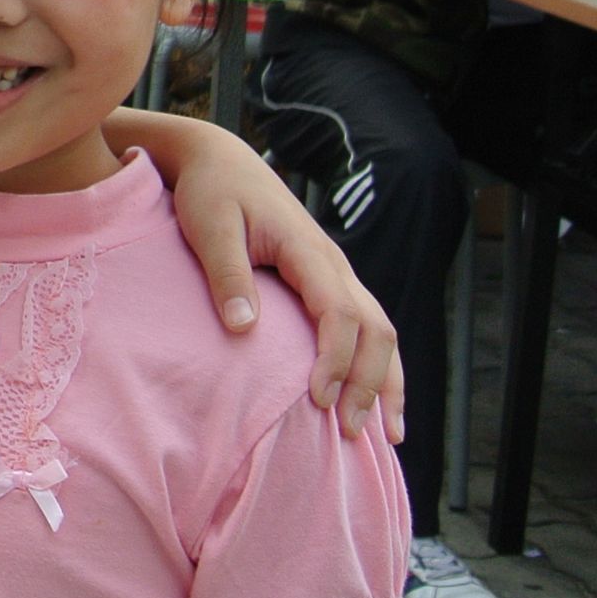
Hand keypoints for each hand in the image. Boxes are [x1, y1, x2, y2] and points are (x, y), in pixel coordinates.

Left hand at [112, 110, 404, 440]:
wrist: (220, 160)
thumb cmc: (210, 192)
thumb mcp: (210, 228)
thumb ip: (227, 277)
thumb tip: (243, 330)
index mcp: (308, 251)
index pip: (339, 313)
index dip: (335, 360)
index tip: (318, 400)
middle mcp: (333, 264)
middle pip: (374, 330)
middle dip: (371, 384)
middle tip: (353, 434)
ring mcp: (336, 273)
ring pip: (381, 332)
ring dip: (386, 382)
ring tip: (386, 437)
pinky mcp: (327, 282)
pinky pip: (364, 328)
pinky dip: (376, 366)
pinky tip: (371, 402)